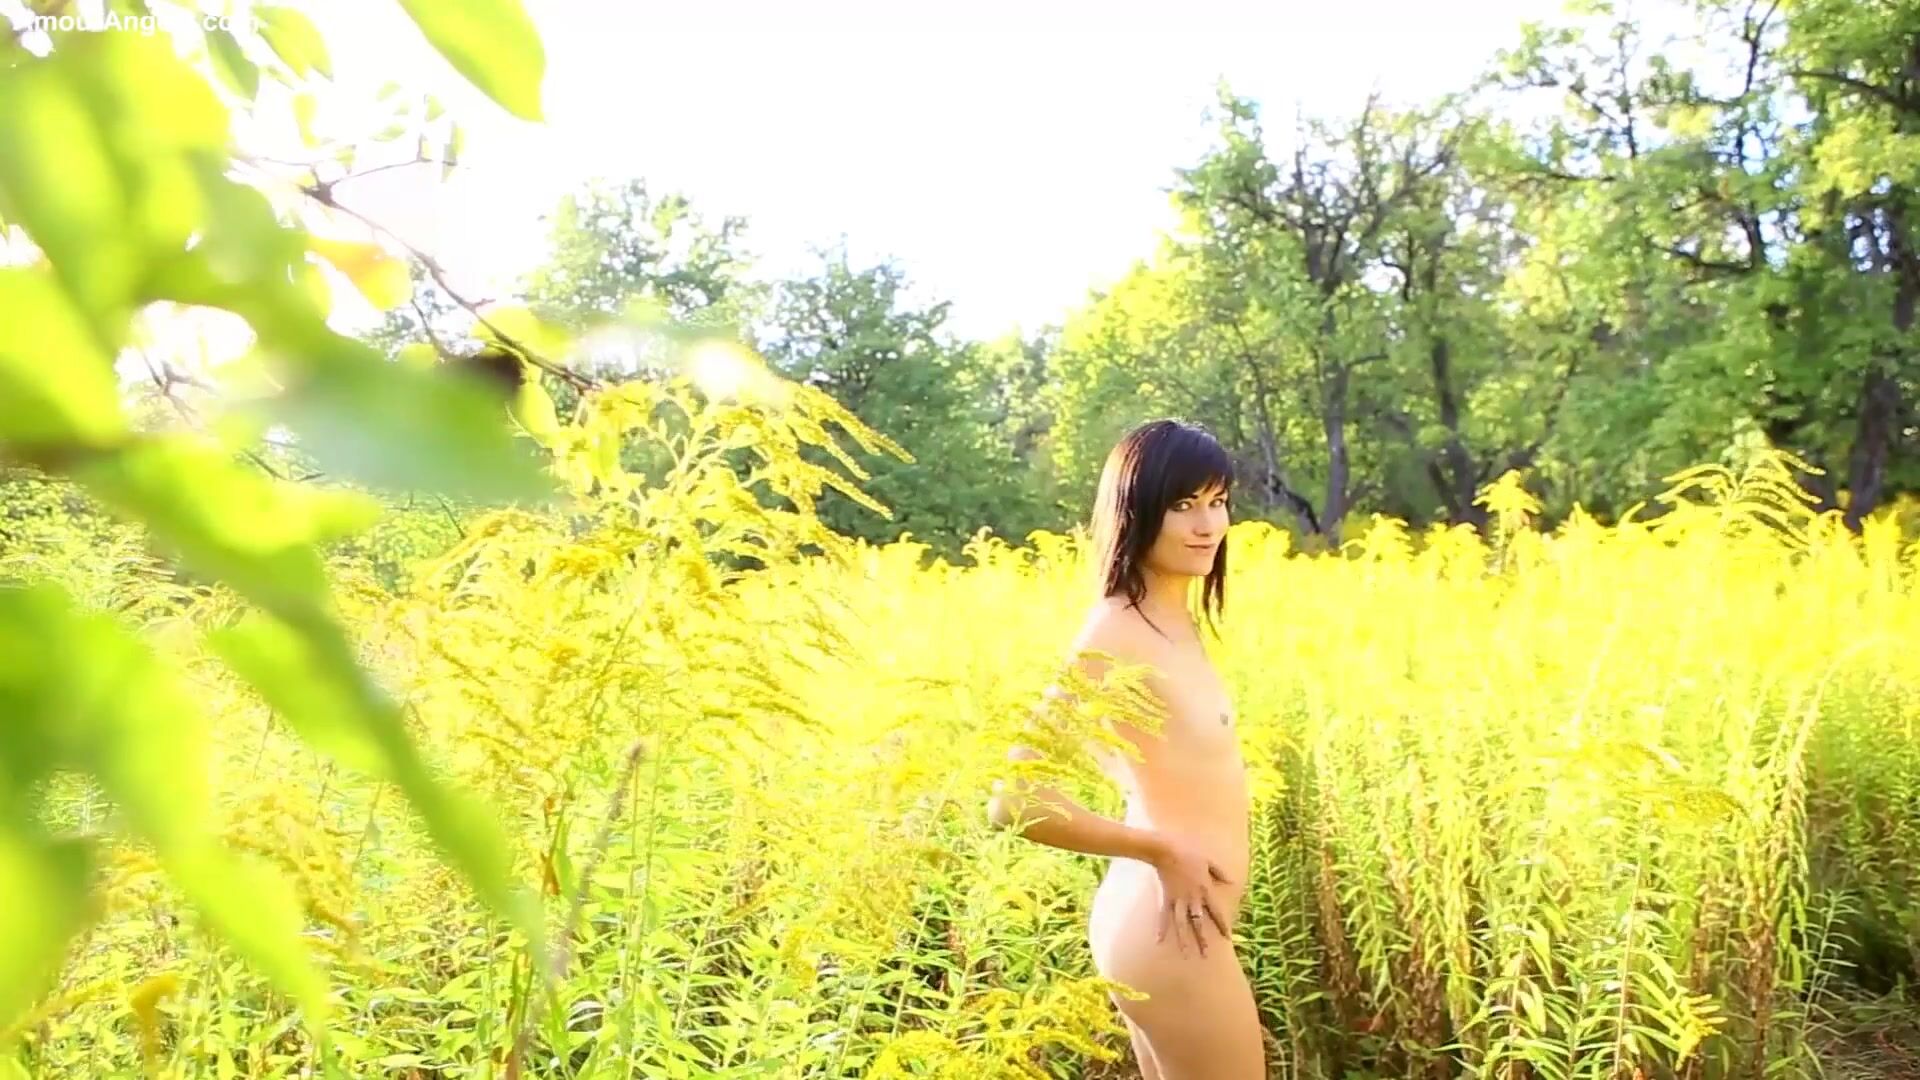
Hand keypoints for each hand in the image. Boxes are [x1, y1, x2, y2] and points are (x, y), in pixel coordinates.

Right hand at [1148, 837, 1232, 956]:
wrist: (1167, 850)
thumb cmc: (1189, 853)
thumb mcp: (1209, 861)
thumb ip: (1220, 873)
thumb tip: (1231, 881)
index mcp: (1205, 890)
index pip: (1216, 911)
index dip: (1222, 924)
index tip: (1227, 937)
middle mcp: (1193, 899)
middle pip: (1199, 923)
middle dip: (1202, 939)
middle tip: (1206, 955)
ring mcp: (1178, 900)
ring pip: (1182, 924)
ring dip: (1184, 940)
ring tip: (1186, 954)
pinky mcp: (1166, 898)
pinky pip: (1164, 916)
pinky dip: (1162, 928)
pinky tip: (1159, 940)